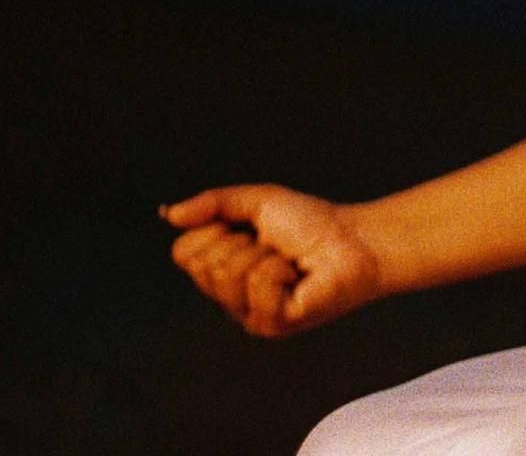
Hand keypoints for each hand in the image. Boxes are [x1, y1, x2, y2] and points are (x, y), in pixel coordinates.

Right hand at [161, 184, 381, 338]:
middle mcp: (231, 297)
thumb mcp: (256, 201)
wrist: (355, 240)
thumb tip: (169, 214)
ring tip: (288, 261)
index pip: (184, 252)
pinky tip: (297, 276)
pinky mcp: (275, 324)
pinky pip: (257, 288)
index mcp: (222, 271)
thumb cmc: (312, 223)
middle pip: (202, 265)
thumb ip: (213, 204)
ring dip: (262, 255)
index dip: (214, 230)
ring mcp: (251, 315)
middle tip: (272, 246)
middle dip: (239, 243)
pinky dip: (279, 271)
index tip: (246, 228)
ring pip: (227, 276)